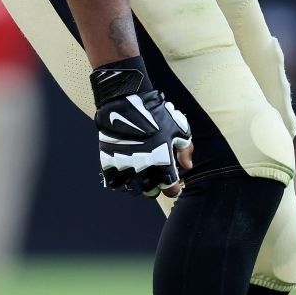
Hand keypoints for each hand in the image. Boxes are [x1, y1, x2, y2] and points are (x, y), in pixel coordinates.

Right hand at [92, 64, 194, 197]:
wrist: (125, 102)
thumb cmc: (156, 114)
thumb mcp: (179, 128)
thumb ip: (185, 150)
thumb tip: (187, 166)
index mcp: (163, 165)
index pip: (170, 189)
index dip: (173, 187)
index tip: (172, 182)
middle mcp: (144, 170)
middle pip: (151, 192)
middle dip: (155, 186)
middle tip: (156, 176)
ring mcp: (125, 168)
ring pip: (132, 188)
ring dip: (137, 183)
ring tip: (139, 173)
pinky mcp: (108, 163)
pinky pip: (113, 182)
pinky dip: (119, 180)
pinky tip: (124, 170)